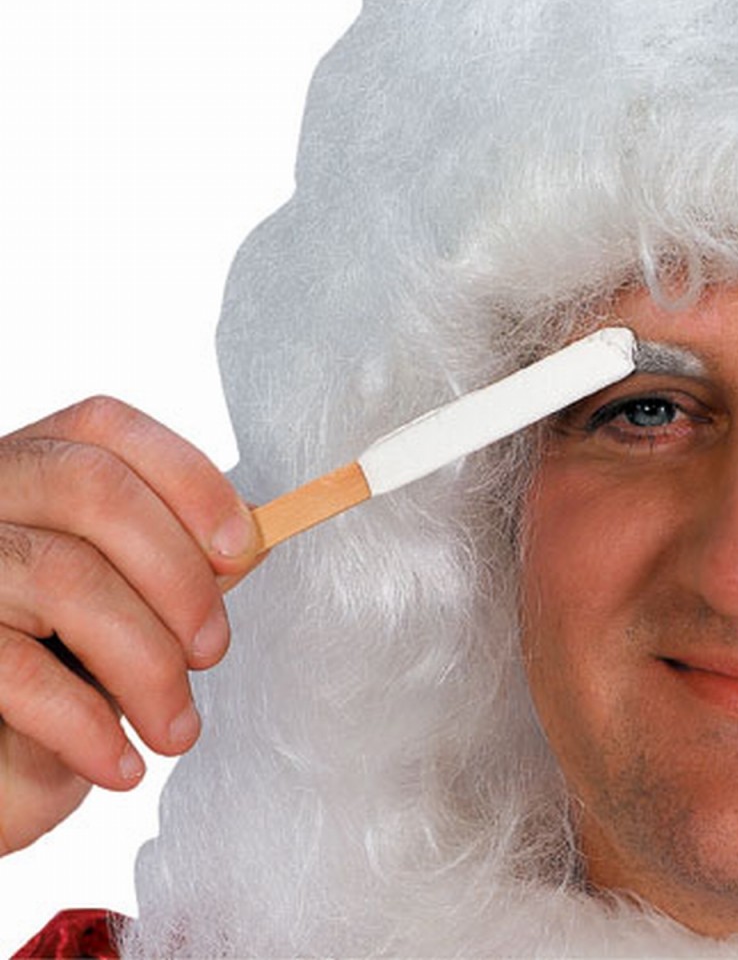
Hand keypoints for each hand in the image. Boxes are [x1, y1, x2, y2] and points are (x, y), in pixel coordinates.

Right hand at [0, 397, 259, 854]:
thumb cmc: (52, 670)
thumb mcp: (118, 604)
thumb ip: (174, 559)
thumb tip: (256, 535)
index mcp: (26, 470)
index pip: (103, 428)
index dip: (187, 478)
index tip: (244, 548)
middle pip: (93, 489)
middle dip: (179, 575)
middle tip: (212, 653)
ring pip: (66, 577)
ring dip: (148, 665)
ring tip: (177, 730)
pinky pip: (16, 669)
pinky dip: (86, 725)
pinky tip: (120, 765)